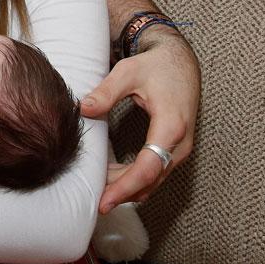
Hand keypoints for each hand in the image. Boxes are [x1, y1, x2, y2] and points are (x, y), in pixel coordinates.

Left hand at [80, 28, 199, 212]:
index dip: (125, 188)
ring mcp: (180, 149)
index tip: (105, 201)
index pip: (147, 168)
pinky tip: (112, 175)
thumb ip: (106, 92)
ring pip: (154, 180)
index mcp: (171, 127)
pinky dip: (135, 179)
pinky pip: (156, 172)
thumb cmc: (156, 66)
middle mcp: (180, 144)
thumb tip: (83, 109)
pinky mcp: (175, 149)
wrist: (181, 62)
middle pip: (150, 181)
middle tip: (93, 200)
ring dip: (127, 188)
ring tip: (98, 188)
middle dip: (122, 193)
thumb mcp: (128, 72)